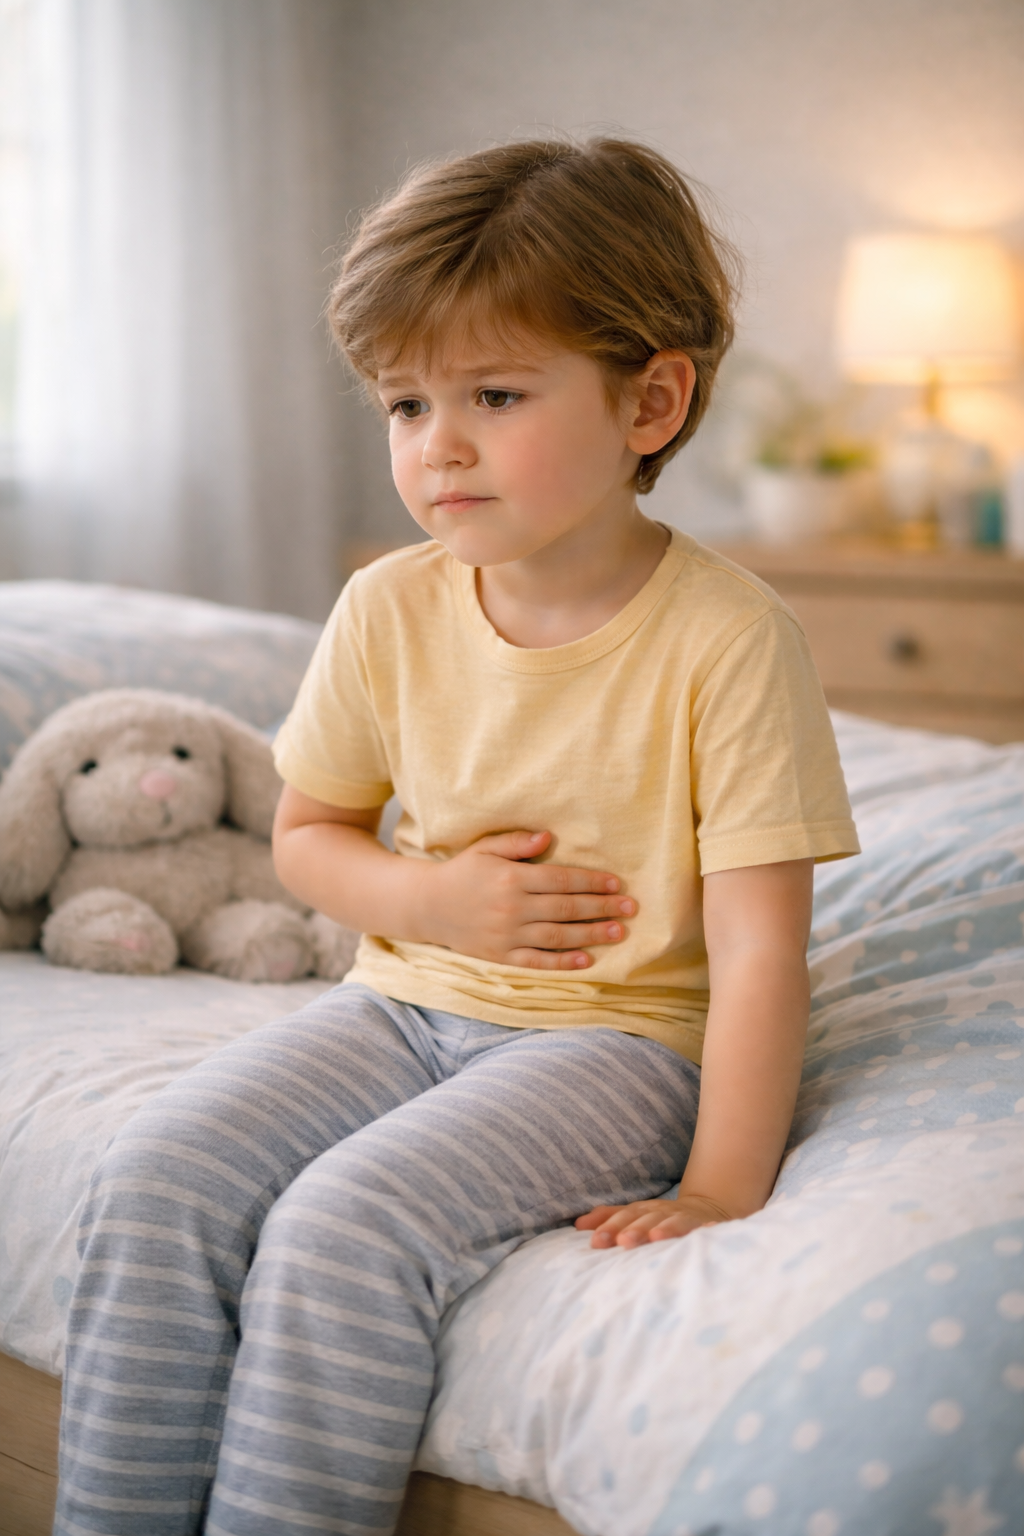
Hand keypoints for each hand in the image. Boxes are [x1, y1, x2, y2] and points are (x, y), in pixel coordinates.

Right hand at [417, 829, 635, 969]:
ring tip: (619, 932)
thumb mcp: (485, 848)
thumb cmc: (462, 872)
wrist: (426, 906)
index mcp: (511, 877)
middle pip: (566, 908)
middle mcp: (511, 907)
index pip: (561, 880)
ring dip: (592, 934)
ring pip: (558, 936)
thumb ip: (517, 842)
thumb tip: (549, 837)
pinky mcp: (501, 956)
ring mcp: (506, 935)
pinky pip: (537, 961)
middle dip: (602, 908)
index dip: (591, 882)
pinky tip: (587, 959)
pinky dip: (563, 962)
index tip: (617, 883)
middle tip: (631, 908)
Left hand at [575, 1192, 732, 1248]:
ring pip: (672, 1222)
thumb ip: (608, 1218)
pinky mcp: (705, 1225)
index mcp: (642, 1211)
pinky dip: (705, 1229)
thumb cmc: (662, 1217)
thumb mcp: (635, 1216)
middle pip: (646, 1219)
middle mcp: (661, 1212)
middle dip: (634, 1229)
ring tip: (655, 1236)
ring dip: (664, 1228)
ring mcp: (683, 1218)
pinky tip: (706, 1231)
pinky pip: (704, 1228)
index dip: (610, 1227)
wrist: (706, 1208)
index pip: (624, 1217)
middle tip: (622, 1241)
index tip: (595, 1241)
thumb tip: (577, 1225)